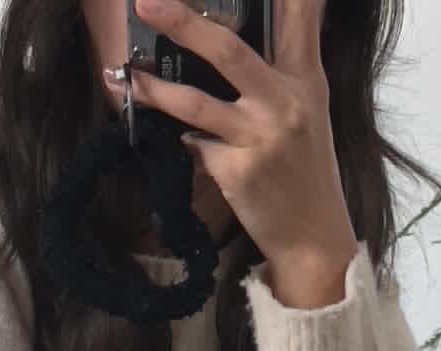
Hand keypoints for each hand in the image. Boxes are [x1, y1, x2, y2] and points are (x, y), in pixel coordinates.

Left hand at [112, 0, 356, 305]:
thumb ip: (283, 69)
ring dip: (156, 90)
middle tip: (147, 2)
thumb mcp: (308, 111)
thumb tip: (234, 37)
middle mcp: (284, 102)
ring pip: (195, 103)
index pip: (300, 16)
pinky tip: (181, 140)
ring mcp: (258, 137)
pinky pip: (195, 145)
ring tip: (128, 78)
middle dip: (183, 22)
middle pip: (228, 50)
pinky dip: (184, 140)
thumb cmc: (305, 171)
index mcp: (306, 79)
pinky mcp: (236, 172)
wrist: (313, 238)